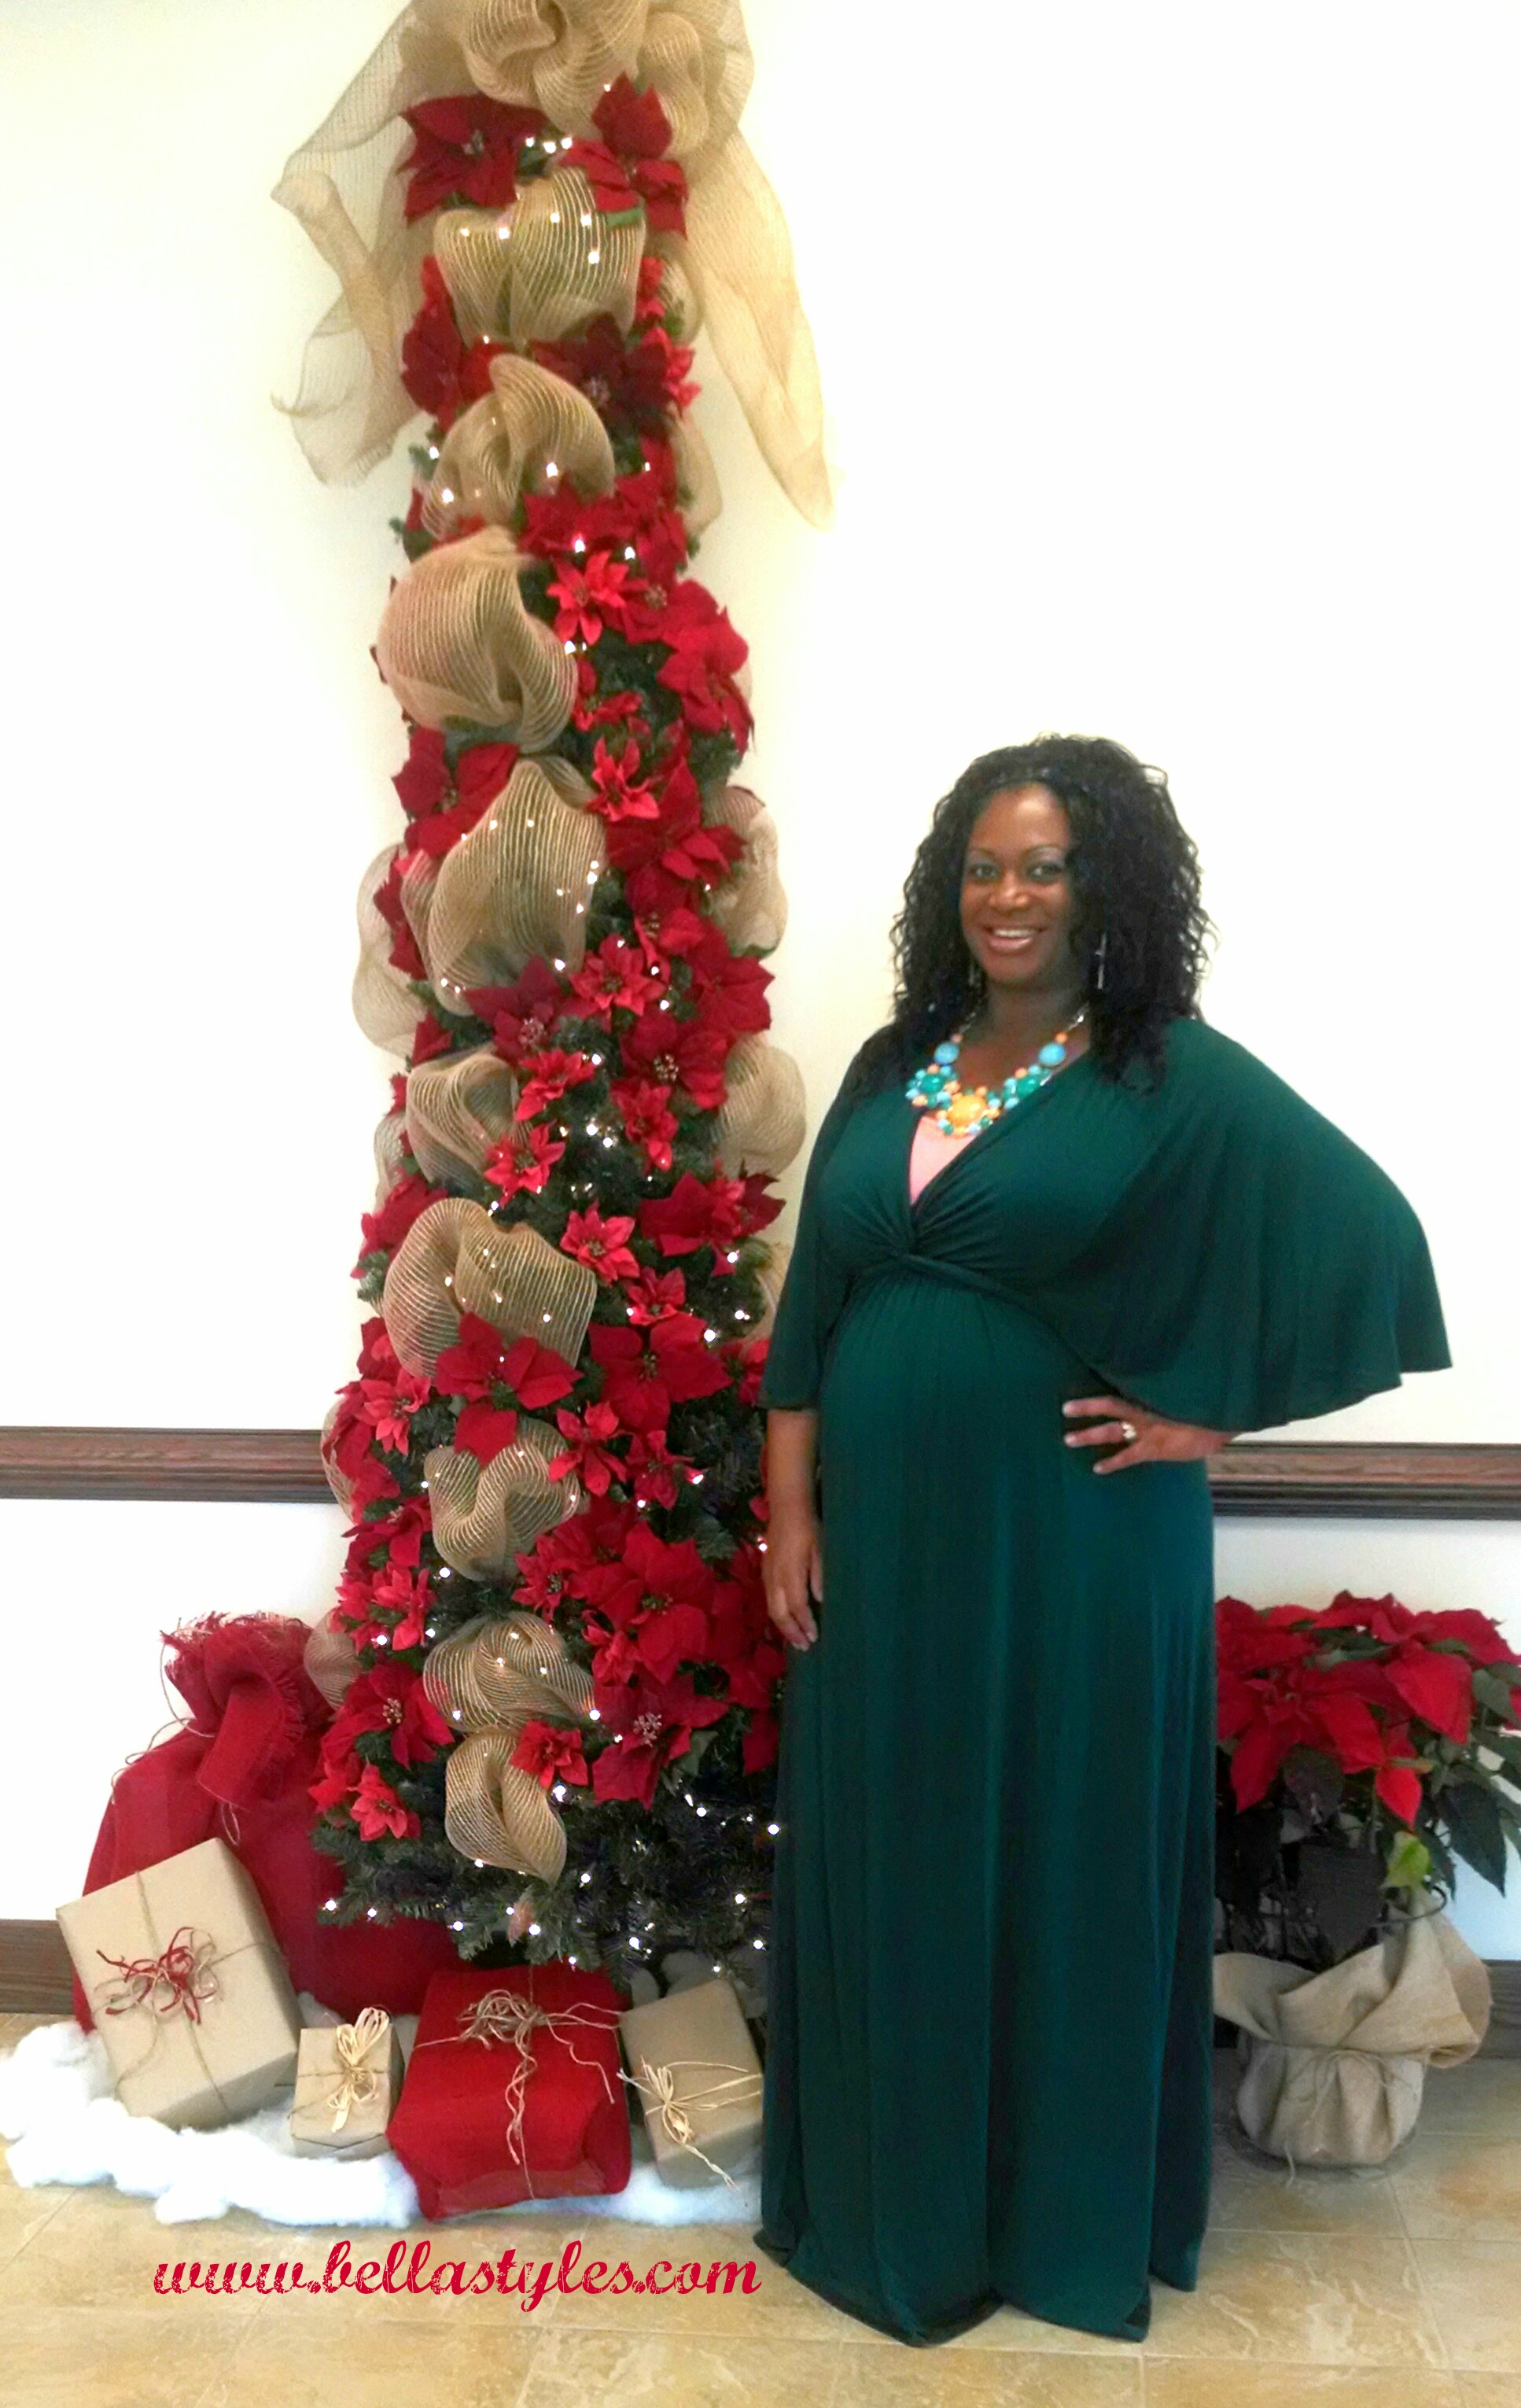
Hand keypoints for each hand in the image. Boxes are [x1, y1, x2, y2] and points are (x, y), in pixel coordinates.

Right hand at [764, 1503, 822, 1648]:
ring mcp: (768, 1574)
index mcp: (790, 1573)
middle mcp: (775, 1578)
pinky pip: (769, 1598)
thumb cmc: (809, 1527)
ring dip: (783, 1626)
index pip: (797, 1607)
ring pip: (771, 1608)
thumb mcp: (820, 1550)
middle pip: (779, 1613)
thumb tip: (820, 1601)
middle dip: (791, 1632)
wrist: (787, 1507)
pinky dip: (777, 1613)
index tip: (815, 1637)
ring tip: (795, 1639)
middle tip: (804, 1647)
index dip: (805, 1624)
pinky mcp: (765, 1570)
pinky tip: (785, 1617)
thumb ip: (818, 1576)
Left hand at [1062, 1394, 1233, 1472]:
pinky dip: (1113, 1462)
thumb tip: (1154, 1387)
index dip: (1100, 1389)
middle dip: (1086, 1409)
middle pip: (1109, 1406)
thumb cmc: (1204, 1406)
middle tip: (1064, 1410)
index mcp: (1151, 1395)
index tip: (1084, 1388)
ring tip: (1068, 1439)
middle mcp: (1146, 1410)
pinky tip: (1097, 1468)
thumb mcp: (1183, 1393)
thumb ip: (1165, 1391)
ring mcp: (1148, 1430)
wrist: (1221, 1420)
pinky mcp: (1155, 1448)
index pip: (1120, 1389)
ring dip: (1089, 1435)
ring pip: (1112, 1431)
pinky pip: (1128, 1456)